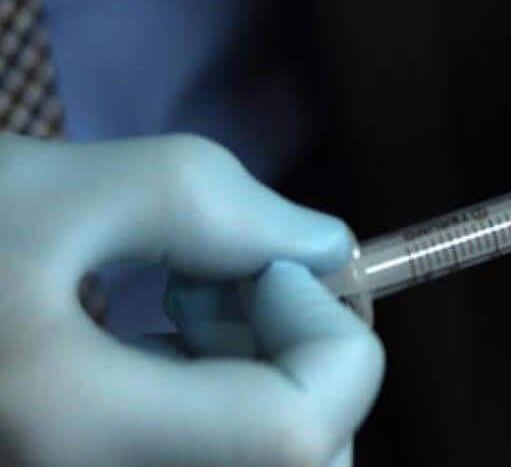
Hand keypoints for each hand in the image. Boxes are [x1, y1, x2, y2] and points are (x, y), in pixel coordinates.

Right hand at [0, 134, 383, 466]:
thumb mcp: (60, 189)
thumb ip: (212, 206)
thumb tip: (325, 248)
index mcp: (76, 435)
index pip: (295, 435)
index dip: (330, 341)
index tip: (285, 265)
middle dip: (307, 365)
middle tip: (245, 280)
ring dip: (263, 381)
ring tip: (188, 297)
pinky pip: (199, 462)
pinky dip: (214, 403)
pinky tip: (157, 339)